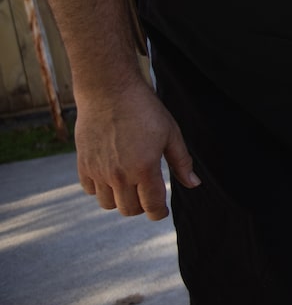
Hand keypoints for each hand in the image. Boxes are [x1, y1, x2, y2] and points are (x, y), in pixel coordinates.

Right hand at [74, 80, 198, 220]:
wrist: (109, 91)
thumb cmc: (145, 110)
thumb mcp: (171, 133)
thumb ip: (182, 162)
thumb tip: (194, 184)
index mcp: (144, 168)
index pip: (152, 206)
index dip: (159, 213)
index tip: (162, 211)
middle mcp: (119, 174)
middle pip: (129, 209)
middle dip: (141, 207)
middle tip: (147, 195)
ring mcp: (98, 171)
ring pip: (107, 204)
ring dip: (120, 200)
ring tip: (129, 186)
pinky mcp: (83, 164)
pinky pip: (90, 190)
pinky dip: (101, 189)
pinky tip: (111, 176)